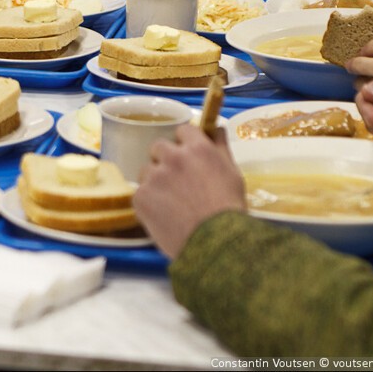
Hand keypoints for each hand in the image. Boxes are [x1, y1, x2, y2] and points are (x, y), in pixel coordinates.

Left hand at [133, 125, 244, 258]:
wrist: (214, 243)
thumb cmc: (228, 210)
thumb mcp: (232, 173)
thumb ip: (220, 147)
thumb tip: (217, 128)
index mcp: (197, 149)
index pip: (183, 130)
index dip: (185, 142)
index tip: (187, 153)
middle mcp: (173, 158)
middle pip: (159, 146)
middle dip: (166, 158)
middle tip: (177, 180)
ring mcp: (154, 177)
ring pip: (147, 170)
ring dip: (155, 180)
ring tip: (171, 201)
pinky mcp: (140, 197)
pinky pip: (140, 192)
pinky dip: (149, 201)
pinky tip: (163, 214)